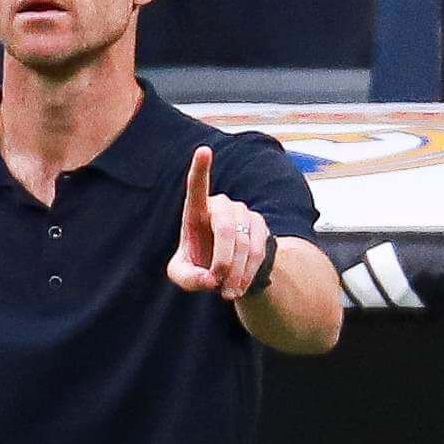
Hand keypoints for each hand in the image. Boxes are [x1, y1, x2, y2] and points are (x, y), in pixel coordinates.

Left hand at [166, 147, 275, 302]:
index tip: (204, 150)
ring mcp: (243, 213)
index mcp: (196, 211)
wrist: (229, 269)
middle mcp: (221, 205)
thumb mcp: (183, 275)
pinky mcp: (260, 225)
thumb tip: (210, 279)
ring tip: (228, 292)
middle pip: (225, 228)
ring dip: (235, 272)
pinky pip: (257, 251)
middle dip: (223, 260)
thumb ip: (188, 278)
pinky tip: (239, 286)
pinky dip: (248, 273)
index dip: (200, 170)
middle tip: (218, 284)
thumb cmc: (199, 266)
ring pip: (243, 243)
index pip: (197, 187)